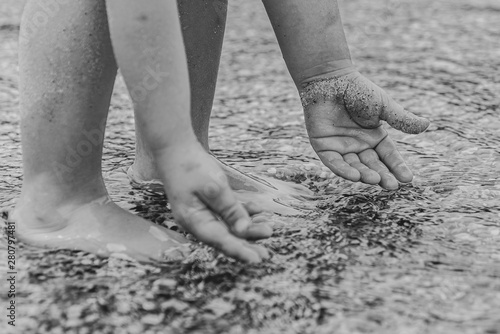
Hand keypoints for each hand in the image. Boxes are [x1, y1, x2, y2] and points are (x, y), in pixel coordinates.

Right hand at [156, 142, 272, 262]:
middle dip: (247, 244)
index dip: (240, 251)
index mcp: (194, 221)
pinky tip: (258, 210)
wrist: (175, 148)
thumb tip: (244, 230)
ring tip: (268, 230)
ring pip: (228, 225)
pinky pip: (227, 212)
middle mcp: (197, 221)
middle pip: (225, 237)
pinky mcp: (207, 202)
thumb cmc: (191, 167)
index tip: (257, 260)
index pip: (221, 241)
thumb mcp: (214, 188)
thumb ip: (230, 210)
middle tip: (267, 254)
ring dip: (248, 228)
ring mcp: (201, 212)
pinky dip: (242, 211)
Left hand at [302, 71, 429, 189]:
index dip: (397, 167)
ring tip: (375, 181)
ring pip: (354, 166)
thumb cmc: (358, 90)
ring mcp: (341, 147)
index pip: (388, 156)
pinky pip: (334, 162)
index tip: (408, 180)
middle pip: (372, 165)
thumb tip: (426, 125)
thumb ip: (401, 119)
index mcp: (374, 137)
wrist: (330, 79)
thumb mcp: (384, 106)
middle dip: (382, 176)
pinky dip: (344, 170)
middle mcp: (358, 145)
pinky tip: (355, 177)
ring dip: (364, 175)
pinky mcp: (324, 147)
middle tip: (392, 186)